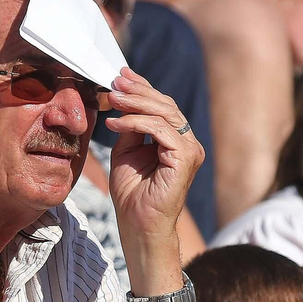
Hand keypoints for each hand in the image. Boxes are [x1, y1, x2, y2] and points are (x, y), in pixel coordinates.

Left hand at [105, 68, 204, 248]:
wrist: (139, 225)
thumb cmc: (133, 194)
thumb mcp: (126, 152)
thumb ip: (129, 128)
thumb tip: (122, 100)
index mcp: (176, 140)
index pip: (162, 106)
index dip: (142, 89)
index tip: (120, 77)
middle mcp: (187, 143)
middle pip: (165, 105)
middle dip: (138, 90)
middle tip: (114, 82)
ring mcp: (190, 150)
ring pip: (165, 113)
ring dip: (135, 103)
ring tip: (112, 98)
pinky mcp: (185, 158)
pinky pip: (160, 130)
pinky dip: (136, 123)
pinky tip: (115, 123)